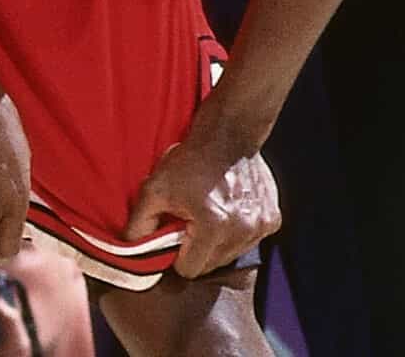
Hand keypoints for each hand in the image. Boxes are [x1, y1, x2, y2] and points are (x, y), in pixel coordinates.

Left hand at [126, 126, 279, 278]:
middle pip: (211, 266)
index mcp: (212, 227)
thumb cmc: (189, 160)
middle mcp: (242, 231)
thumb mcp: (153, 189)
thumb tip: (131, 255)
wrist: (229, 133)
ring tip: (208, 213)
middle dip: (197, 250)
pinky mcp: (272, 220)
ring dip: (217, 242)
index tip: (174, 237)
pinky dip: (236, 232)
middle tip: (189, 222)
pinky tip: (227, 209)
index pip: (189, 270)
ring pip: (231, 256)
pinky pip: (248, 241)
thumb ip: (139, 225)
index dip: (176, 256)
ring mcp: (261, 227)